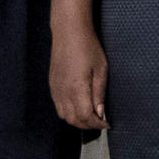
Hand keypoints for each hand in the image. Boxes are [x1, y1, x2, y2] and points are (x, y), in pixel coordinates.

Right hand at [48, 15, 107, 131]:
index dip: (96, 124)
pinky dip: (68, 113)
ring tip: (91, 116)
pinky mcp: (52, 85)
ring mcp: (55, 89)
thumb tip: (100, 113)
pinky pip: (58, 106)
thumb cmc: (88, 48)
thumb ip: (99, 93)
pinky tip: (79, 107)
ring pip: (63, 116)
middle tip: (100, 122)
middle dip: (87, 125)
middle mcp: (62, 92)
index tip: (107, 124)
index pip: (85, 116)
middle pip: (73, 120)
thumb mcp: (101, 69)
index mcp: (76, 88)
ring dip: (77, 120)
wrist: (68, 33)